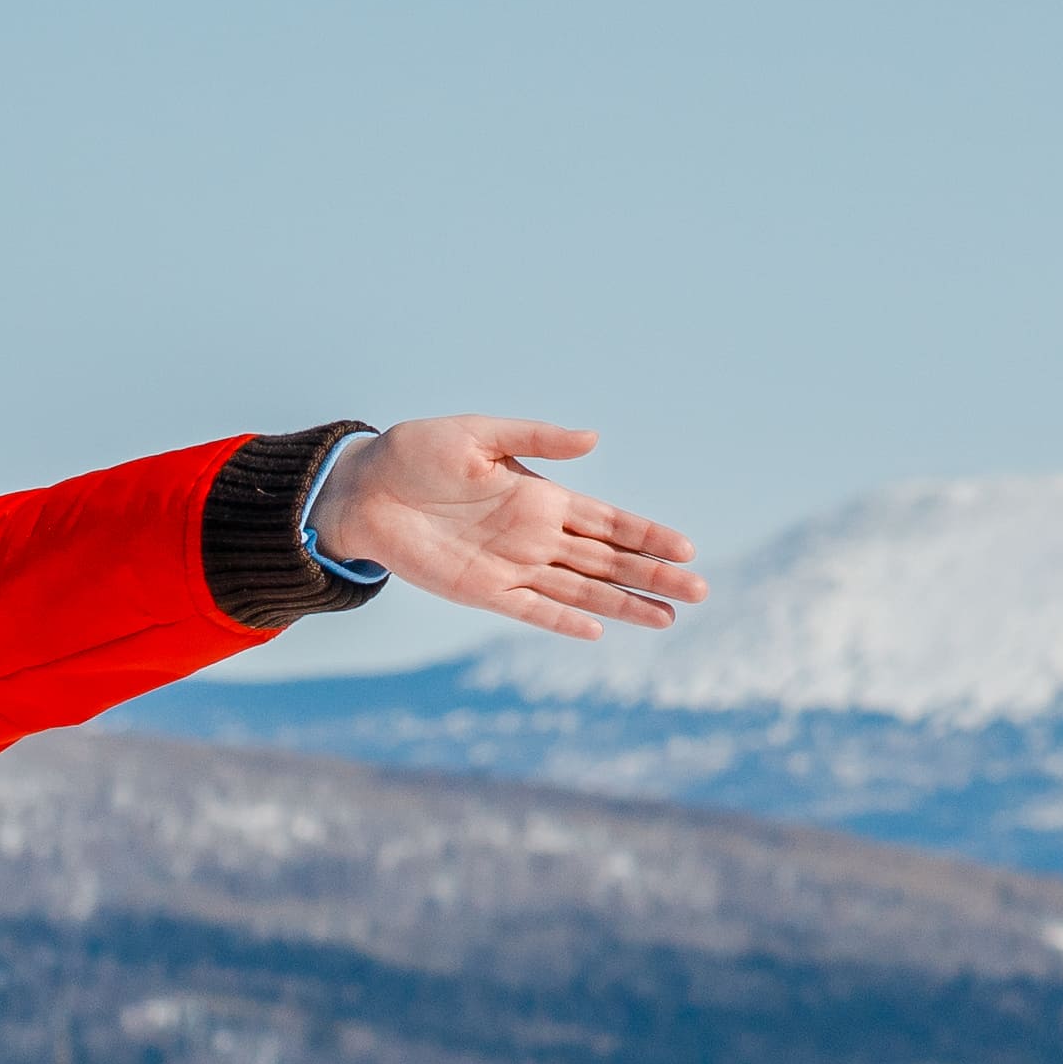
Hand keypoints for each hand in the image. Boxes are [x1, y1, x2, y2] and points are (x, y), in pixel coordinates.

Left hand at [310, 419, 701, 640]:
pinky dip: (563, 619)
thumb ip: (536, 438)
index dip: (646, 534)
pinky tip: (599, 629)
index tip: (686, 546)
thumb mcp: (479, 434)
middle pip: (607, 560)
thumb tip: (594, 439)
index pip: (607, 520)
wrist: (363, 488)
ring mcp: (511, 567)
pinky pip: (531, 610)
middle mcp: (534, 536)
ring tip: (669, 617)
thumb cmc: (416, 453)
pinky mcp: (481, 591)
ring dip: (623, 603)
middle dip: (652, 574)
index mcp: (540, 496)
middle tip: (700, 589)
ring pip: (581, 590)